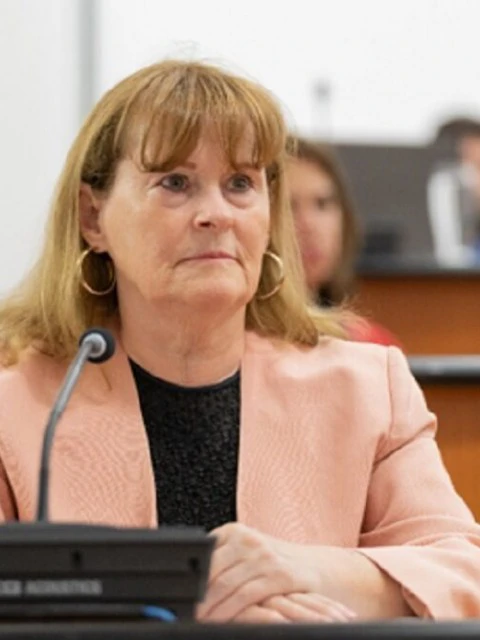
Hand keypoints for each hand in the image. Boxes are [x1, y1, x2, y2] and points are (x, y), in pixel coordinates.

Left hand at [197, 522, 355, 621]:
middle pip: (212, 572)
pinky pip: (246, 596)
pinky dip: (229, 612)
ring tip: (199, 621)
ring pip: (226, 586)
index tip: (179, 596)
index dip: (189, 579)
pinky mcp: (279, 574)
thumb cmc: (274, 562)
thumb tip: (187, 581)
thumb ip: (221, 559)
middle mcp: (249, 539)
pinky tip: (221, 622)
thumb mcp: (246, 552)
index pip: (203, 555)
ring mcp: (264, 556)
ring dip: (209, 609)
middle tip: (185, 614)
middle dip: (196, 597)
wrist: (316, 566)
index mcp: (235, 531)